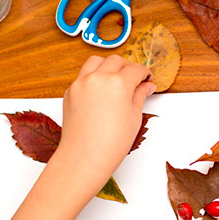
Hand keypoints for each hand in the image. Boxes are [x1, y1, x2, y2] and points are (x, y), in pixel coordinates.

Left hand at [4, 55, 155, 219]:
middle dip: (127, 67)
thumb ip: (139, 96)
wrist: (84, 158)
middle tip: (135, 79)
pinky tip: (101, 91)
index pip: (135, 69)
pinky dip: (94, 76)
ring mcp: (81, 83)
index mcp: (118, 83)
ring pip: (96, 62)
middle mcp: (98, 78)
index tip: (147, 79)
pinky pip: (84, 75)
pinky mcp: (70, 91)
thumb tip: (146, 86)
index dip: (145, 74)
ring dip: (108, 66)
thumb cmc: (111, 144)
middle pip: (116, 61)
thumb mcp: (133, 118)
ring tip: (116, 80)